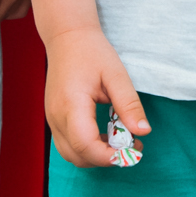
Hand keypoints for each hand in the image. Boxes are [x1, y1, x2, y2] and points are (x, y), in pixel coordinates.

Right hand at [43, 26, 149, 166]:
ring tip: (120, 139)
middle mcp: (56, 116)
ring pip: (72, 155)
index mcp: (71, 104)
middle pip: (78, 156)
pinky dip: (88, 148)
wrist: (67, 37)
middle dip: (106, 159)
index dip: (110, 156)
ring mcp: (52, 119)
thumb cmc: (92, 51)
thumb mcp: (116, 74)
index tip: (133, 149)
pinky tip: (105, 134)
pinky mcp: (53, 119)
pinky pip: (68, 144)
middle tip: (131, 145)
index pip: (86, 145)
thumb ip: (129, 104)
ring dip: (96, 156)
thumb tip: (143, 132)